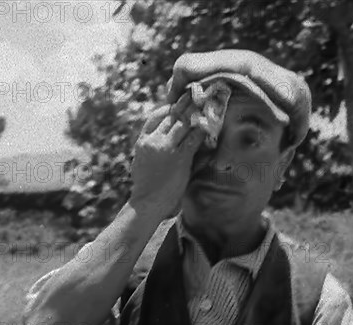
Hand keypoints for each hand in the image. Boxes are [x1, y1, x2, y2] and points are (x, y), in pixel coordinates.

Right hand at [129, 98, 203, 220]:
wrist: (146, 203)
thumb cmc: (145, 187)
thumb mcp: (141, 163)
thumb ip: (150, 149)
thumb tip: (160, 141)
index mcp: (142, 141)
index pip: (155, 116)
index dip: (169, 107)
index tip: (179, 102)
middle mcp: (153, 140)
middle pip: (171, 115)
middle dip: (185, 103)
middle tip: (198, 93)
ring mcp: (166, 148)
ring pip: (183, 122)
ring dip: (197, 111)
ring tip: (208, 101)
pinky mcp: (179, 158)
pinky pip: (194, 138)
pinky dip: (203, 129)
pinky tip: (212, 123)